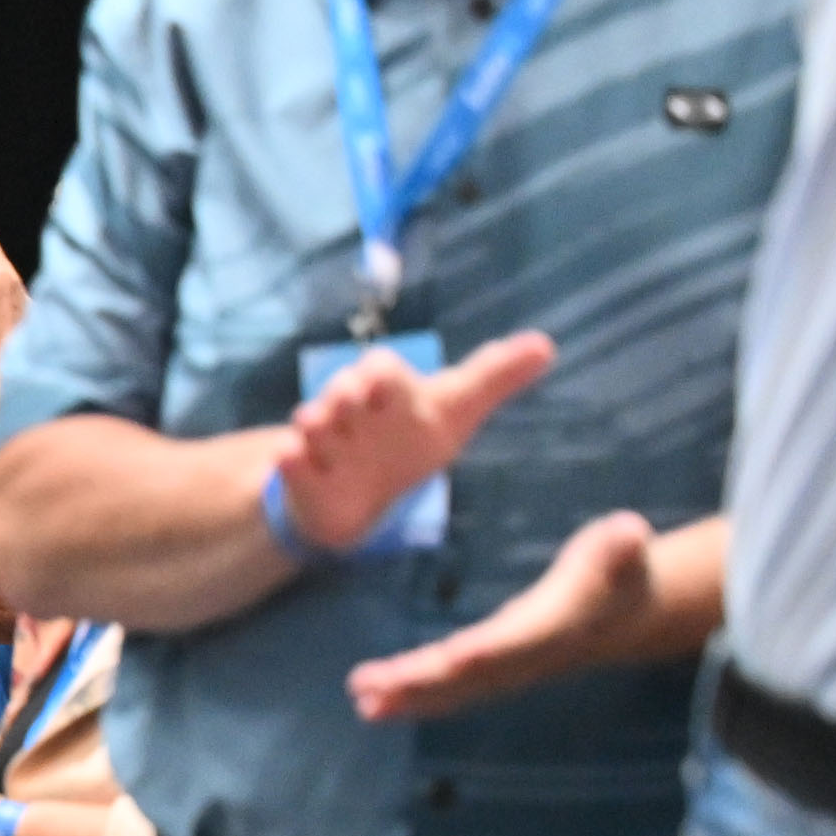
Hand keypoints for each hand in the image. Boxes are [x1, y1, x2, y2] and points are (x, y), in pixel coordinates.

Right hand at [278, 330, 554, 554]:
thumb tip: (547, 346)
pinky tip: (299, 460)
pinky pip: (289, 461)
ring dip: (319, 427)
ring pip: (313, 424)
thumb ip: (493, 377)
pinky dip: (293, 460)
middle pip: (341, 389)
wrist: (360, 488)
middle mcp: (352, 407)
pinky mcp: (300, 471)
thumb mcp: (456, 409)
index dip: (381, 374)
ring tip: (322, 434)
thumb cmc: (409, 438)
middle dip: (343, 395)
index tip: (382, 383)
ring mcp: (323, 438)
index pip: (381, 368)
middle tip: (350, 403)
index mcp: (387, 388)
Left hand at [347, 509, 692, 722]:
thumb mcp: (624, 549)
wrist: (625, 614)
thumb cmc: (618, 569)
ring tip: (362, 701)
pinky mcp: (488, 670)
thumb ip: (621, 544)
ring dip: (405, 696)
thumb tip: (630, 530)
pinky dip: (410, 696)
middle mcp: (522, 657)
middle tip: (370, 688)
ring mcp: (504, 669)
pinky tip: (370, 701)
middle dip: (420, 682)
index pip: (512, 643)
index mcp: (550, 628)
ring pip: (451, 688)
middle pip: (467, 675)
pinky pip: (446, 688)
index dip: (482, 652)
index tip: (447, 658)